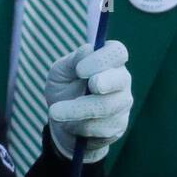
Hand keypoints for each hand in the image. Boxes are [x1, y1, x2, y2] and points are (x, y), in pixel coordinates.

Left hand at [45, 41, 131, 162]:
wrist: (62, 123)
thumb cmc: (64, 90)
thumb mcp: (61, 73)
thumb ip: (73, 60)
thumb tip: (88, 48)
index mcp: (108, 61)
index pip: (117, 52)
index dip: (102, 59)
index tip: (80, 69)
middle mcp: (121, 81)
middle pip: (120, 79)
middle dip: (104, 82)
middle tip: (92, 85)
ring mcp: (122, 104)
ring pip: (107, 106)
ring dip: (77, 110)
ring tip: (54, 112)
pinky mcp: (118, 126)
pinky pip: (101, 127)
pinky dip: (79, 126)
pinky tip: (70, 125)